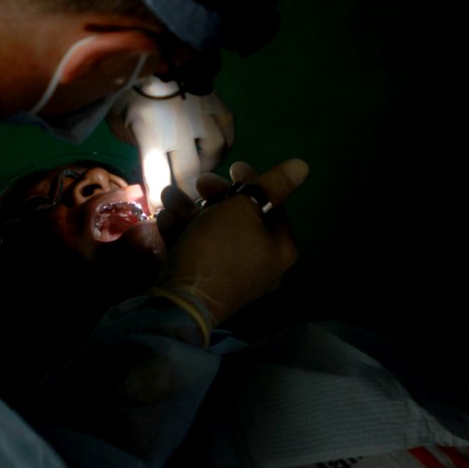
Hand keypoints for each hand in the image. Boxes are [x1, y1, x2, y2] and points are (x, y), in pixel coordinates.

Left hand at [107, 81, 234, 206]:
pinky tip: (208, 150)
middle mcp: (180, 127)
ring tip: (195, 169)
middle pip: (189, 175)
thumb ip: (134, 147)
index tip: (157, 211)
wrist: (150, 51)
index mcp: (149, 131)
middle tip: (178, 200)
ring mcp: (203, 115)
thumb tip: (150, 176)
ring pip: (214, 155)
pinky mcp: (218, 105)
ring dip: (204, 167)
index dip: (157, 202)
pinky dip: (220, 148)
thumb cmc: (127, 91)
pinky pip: (227, 136)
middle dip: (183, 193)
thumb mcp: (118, 122)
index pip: (157, 179)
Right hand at [155, 159, 308, 327]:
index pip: (273, 205)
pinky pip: (200, 250)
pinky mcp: (207, 283)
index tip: (231, 166)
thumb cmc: (219, 248)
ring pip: (214, 232)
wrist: (182, 301)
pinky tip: (165, 220)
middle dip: (215, 196)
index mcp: (280, 248)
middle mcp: (262, 265)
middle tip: (197, 183)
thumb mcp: (245, 208)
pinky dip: (183, 233)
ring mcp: (233, 276)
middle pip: (242, 218)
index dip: (253, 181)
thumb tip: (303, 166)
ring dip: (191, 210)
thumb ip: (273, 184)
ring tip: (169, 196)